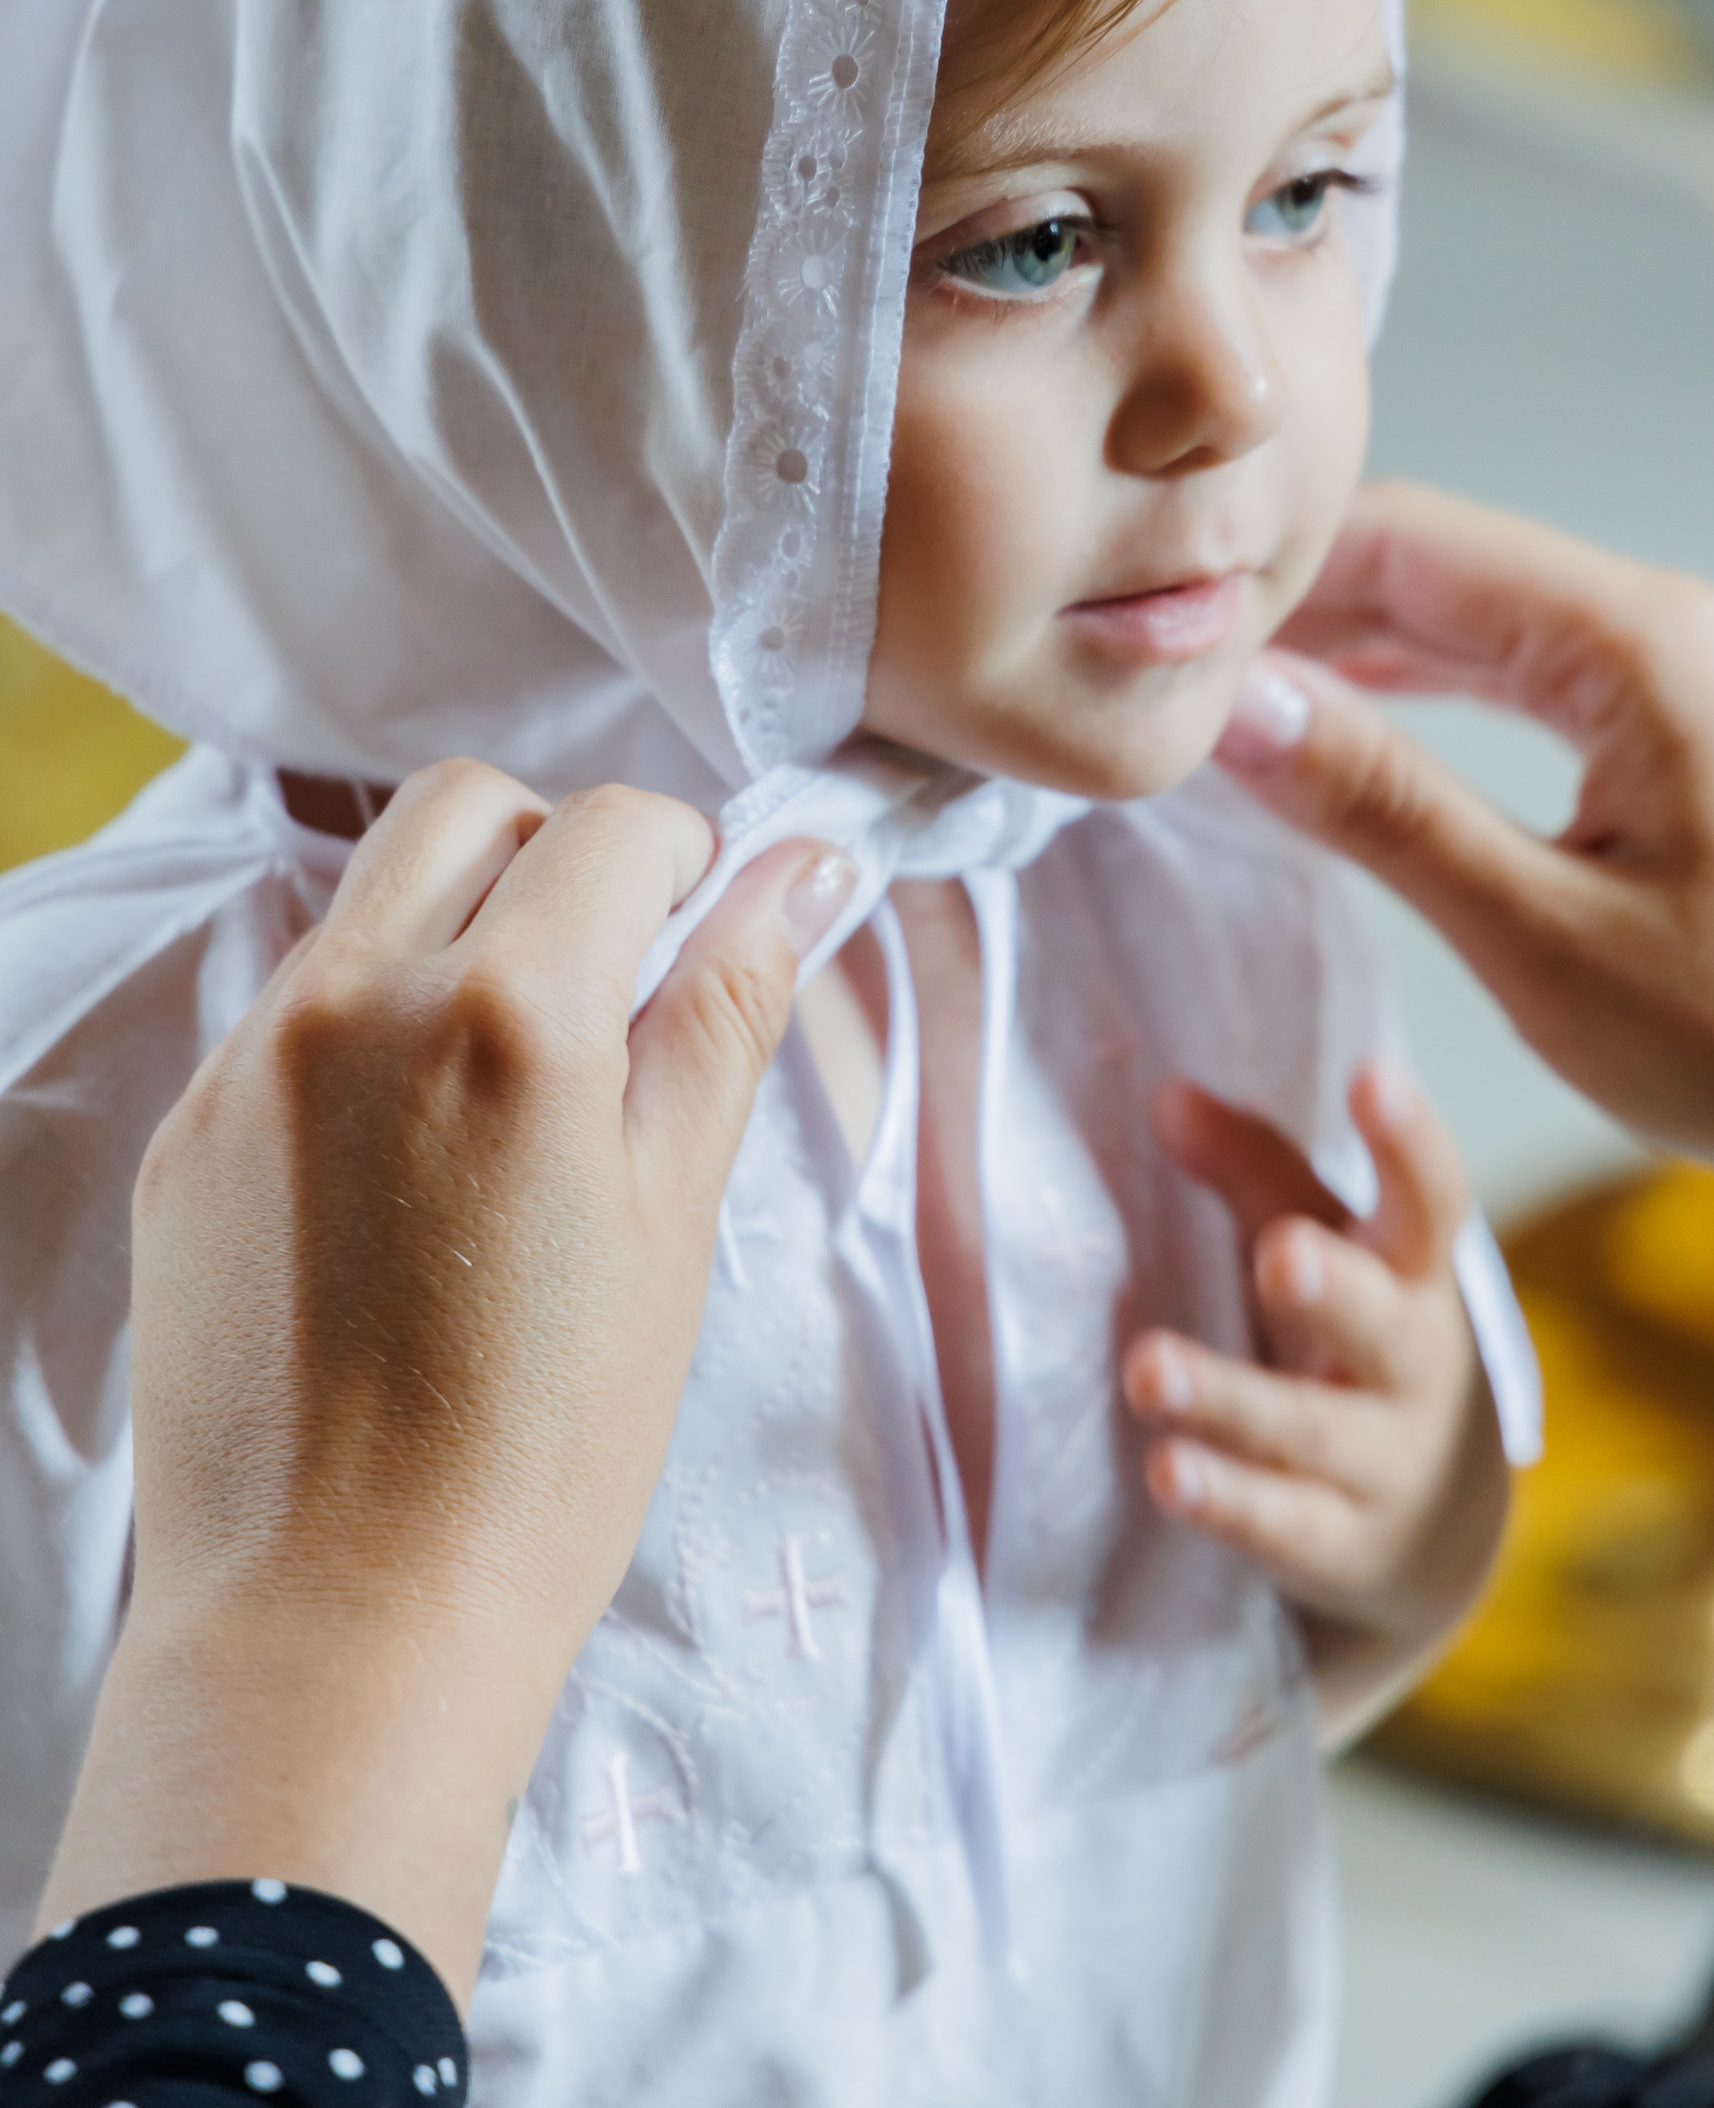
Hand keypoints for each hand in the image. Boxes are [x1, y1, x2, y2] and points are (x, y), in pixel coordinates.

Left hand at [37, 762, 853, 2001]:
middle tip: (613, 979)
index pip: (616, 822)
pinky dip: (368, 1024)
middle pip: (470, 805)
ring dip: (456, 926)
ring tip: (511, 1083)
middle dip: (557, 852)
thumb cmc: (543, 1451)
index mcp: (509, 1013)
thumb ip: (727, 1013)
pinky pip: (291, 1003)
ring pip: (368, 894)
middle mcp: (358, 999)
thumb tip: (804, 867)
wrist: (337, 1626)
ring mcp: (252, 1060)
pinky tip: (415, 1166)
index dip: (687, 859)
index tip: (706, 930)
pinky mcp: (191, 1131)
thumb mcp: (675, 1218)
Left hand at [1123, 1061, 1507, 1740]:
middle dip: (1333, 1290)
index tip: (1374, 1077)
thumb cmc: (1352, 1338)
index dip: (1409, 1140)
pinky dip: (1226, 1501)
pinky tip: (1167, 1472)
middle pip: (1382, 1325)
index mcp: (1415, 1273)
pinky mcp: (1339, 1545)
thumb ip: (1252, 1170)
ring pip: (1310, 1432)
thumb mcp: (1323, 1245)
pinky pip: (1282, 1525)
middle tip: (1279, 1254)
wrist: (1434, 1523)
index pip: (1431, 1200)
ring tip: (1147, 1368)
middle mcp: (1414, 1367)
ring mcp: (1383, 1464)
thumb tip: (1165, 1095)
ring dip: (1228, 1400)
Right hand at [1214, 477, 1713, 1393]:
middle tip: (1153, 662)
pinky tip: (1338, 737)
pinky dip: (1422, 696)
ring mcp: (1676, 674)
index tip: (1147, 627)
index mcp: (1634, 643)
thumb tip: (1237, 706)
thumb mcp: (1542, 936)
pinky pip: (1519, 674)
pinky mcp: (1680, 733)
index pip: (1405, 539)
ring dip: (1350, 651)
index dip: (1264, 576)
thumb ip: (1383, 807)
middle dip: (1292, 606)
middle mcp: (1660, 625)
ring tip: (1217, 700)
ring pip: (1470, 618)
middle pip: (1432, 564)